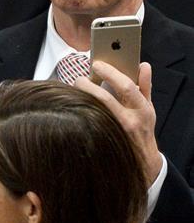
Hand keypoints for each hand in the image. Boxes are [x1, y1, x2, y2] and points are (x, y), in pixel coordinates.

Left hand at [74, 61, 163, 183]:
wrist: (141, 159)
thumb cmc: (143, 127)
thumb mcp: (148, 106)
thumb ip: (145, 85)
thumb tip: (143, 65)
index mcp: (141, 109)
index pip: (126, 86)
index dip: (110, 73)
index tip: (97, 64)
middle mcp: (128, 121)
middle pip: (103, 99)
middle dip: (88, 85)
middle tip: (80, 78)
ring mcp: (113, 131)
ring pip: (92, 111)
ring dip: (80, 98)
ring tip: (75, 90)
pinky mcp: (101, 140)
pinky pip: (85, 124)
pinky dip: (78, 111)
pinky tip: (73, 105)